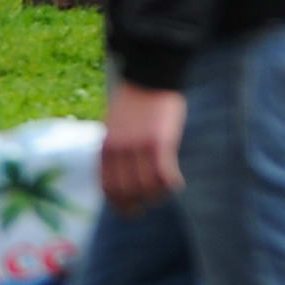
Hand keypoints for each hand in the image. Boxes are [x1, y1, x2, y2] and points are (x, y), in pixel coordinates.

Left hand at [100, 83, 184, 210]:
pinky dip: (171, 183)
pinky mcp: (160, 141)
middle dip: (136, 204)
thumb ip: (115, 148)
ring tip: (165, 192)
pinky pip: (164, 173)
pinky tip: (177, 183)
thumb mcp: (115, 125)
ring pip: (146, 185)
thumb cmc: (135, 99)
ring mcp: (139, 146)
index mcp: (107, 146)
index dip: (117, 203)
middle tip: (146, 207)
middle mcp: (120, 150)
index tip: (128, 210)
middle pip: (126, 190)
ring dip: (157, 194)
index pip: (107, 186)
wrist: (150, 75)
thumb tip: (121, 173)